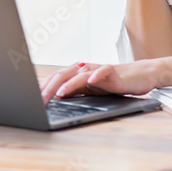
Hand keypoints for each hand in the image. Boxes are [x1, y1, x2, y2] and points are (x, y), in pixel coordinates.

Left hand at [40, 61, 155, 104]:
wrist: (140, 76)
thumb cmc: (114, 84)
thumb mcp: (91, 91)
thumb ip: (75, 92)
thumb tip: (55, 99)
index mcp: (77, 73)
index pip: (56, 79)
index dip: (43, 89)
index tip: (31, 100)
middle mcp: (84, 69)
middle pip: (63, 76)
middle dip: (49, 89)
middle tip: (39, 101)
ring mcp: (97, 69)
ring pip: (79, 74)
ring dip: (68, 84)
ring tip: (58, 94)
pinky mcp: (112, 72)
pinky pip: (103, 71)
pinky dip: (96, 76)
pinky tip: (90, 82)